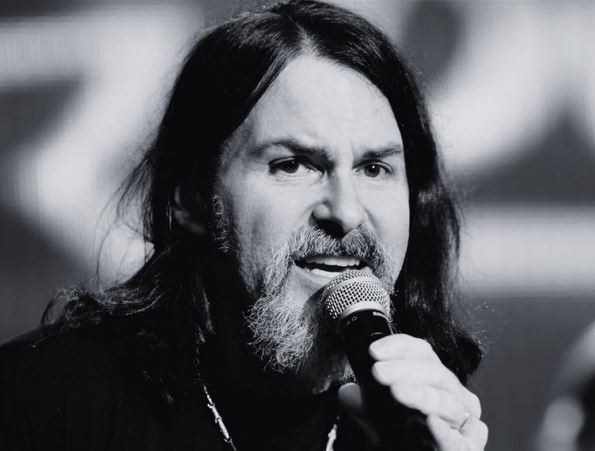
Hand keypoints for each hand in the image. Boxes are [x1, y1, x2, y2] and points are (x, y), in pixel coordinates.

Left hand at [338, 334, 487, 450]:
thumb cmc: (405, 444)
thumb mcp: (378, 424)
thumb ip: (365, 408)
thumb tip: (348, 392)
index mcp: (433, 382)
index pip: (422, 353)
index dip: (399, 347)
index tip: (374, 351)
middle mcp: (453, 397)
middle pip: (436, 373)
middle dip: (404, 369)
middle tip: (378, 372)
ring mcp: (463, 425)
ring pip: (448, 402)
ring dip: (421, 395)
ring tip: (397, 391)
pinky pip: (458, 441)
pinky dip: (444, 432)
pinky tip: (430, 423)